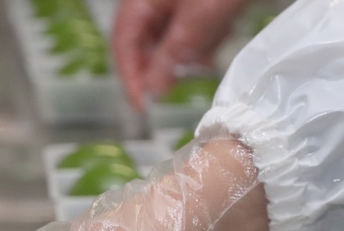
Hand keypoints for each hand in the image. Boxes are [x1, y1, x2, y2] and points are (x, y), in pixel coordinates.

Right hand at [112, 0, 247, 110]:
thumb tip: (155, 89)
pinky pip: (189, 25)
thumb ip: (174, 53)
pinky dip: (204, 35)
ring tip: (210, 45)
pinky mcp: (194, 2)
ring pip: (170, 36)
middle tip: (182, 81)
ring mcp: (173, 0)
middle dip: (164, 63)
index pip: (123, 44)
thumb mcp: (199, 17)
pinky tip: (220, 27)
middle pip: (145, 42)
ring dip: (188, 50)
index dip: (131, 78)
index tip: (144, 107)